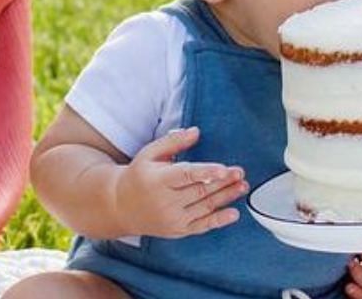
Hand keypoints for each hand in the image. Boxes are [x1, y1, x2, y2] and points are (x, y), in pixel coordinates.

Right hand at [108, 127, 247, 238]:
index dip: (207, 172)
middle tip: (240, 173)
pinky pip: (202, 226)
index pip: (186, 175)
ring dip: (226, 197)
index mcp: (158, 180)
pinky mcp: (177, 230)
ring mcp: (172, 219)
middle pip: (200, 191)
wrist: (119, 206)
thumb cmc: (137, 176)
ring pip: (204, 207)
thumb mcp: (149, 154)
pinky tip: (233, 213)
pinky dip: (219, 220)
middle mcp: (165, 202)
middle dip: (223, 182)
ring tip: (241, 186)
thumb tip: (195, 131)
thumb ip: (173, 141)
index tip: (224, 169)